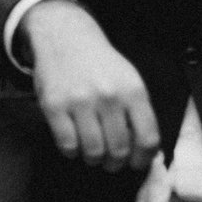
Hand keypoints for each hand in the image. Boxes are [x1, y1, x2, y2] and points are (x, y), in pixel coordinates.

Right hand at [21, 0, 160, 172]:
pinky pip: (67, 145)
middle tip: (111, 162)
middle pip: (119, 150)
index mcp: (133, 91)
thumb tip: (146, 152)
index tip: (136, 164)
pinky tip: (73, 143)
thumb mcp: (129, 80)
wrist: (65, 37)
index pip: (147, 139)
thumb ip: (138, 113)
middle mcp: (108, 96)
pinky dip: (71, 152)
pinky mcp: (54, 105)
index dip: (143, 159)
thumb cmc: (100, 65)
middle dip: (115, 163)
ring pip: (93, 152)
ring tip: (92, 154)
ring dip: (93, 160)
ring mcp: (80, 101)